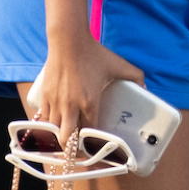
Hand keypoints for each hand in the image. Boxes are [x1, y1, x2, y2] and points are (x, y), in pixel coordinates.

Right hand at [31, 32, 144, 146]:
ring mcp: (55, 102)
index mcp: (90, 103)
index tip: (96, 147)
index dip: (92, 143)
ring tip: (67, 139)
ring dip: (60, 137)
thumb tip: (145, 87)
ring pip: (53, 132)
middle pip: (67, 140)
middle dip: (72, 149)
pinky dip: (48, 126)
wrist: (68, 41)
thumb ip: (135, 76)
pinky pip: (43, 119)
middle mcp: (70, 106)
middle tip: (79, 148)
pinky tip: (54, 126)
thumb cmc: (93, 53)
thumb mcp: (118, 64)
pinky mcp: (45, 96)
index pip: (90, 132)